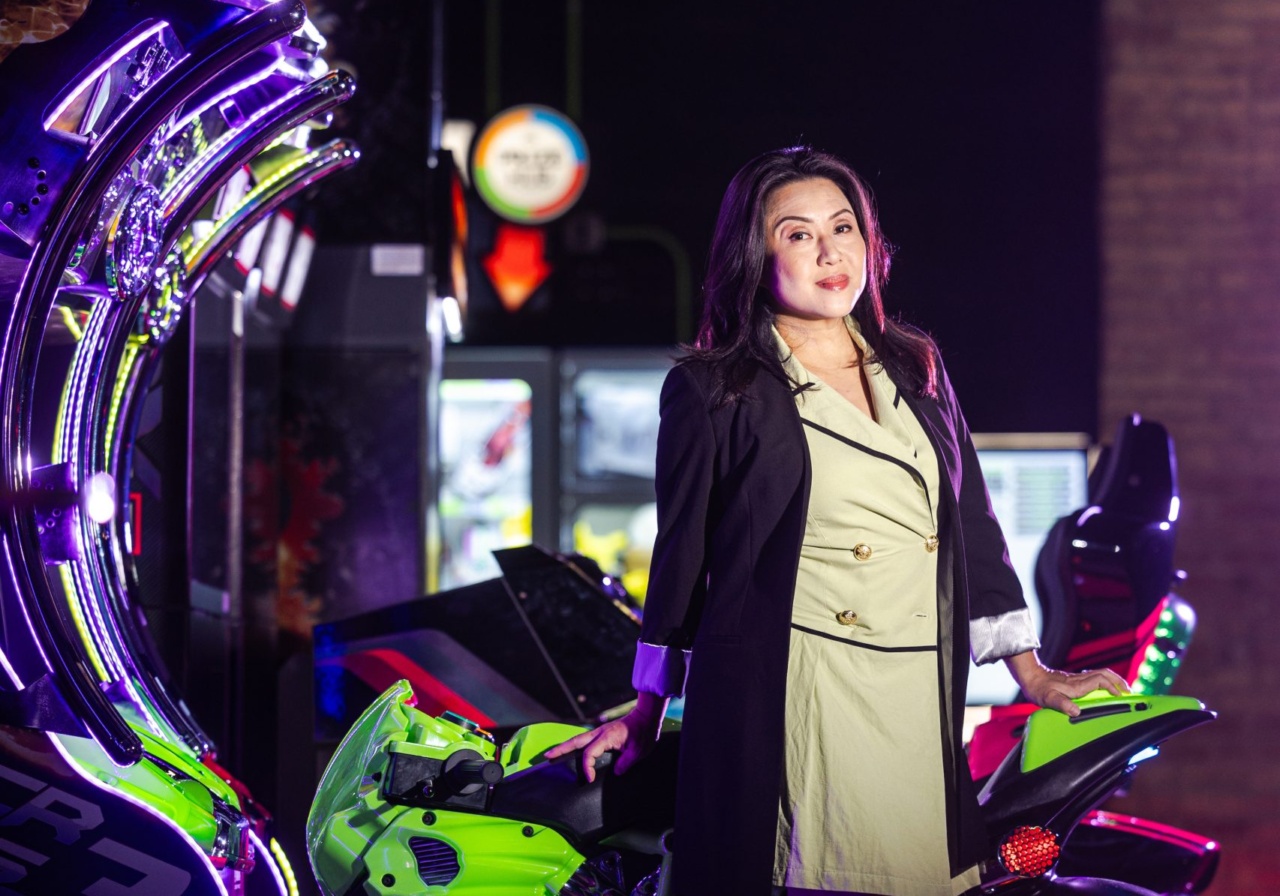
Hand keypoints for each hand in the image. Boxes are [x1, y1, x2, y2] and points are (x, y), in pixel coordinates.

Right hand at [544, 692, 667, 782]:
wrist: (646, 716)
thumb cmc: (643, 732)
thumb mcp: (638, 751)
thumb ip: (625, 763)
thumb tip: (615, 772)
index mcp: (606, 737)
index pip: (589, 754)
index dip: (587, 767)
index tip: (590, 779)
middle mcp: (600, 732)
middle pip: (575, 741)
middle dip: (561, 749)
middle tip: (547, 755)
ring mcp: (600, 731)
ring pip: (578, 739)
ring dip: (565, 745)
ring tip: (553, 753)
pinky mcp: (602, 733)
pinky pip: (584, 739)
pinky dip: (574, 744)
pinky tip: (571, 749)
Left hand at [1004, 650, 1129, 717]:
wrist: (1030, 677)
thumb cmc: (1038, 689)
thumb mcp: (1047, 699)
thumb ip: (1061, 704)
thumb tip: (1076, 712)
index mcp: (1077, 685)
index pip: (1100, 681)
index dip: (1112, 687)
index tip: (1121, 696)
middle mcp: (1080, 680)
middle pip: (1105, 674)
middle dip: (1119, 682)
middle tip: (1130, 692)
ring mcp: (1078, 679)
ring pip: (1101, 674)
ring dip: (1114, 680)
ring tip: (1123, 690)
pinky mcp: (1075, 680)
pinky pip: (1095, 678)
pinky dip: (1106, 682)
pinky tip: (1106, 689)